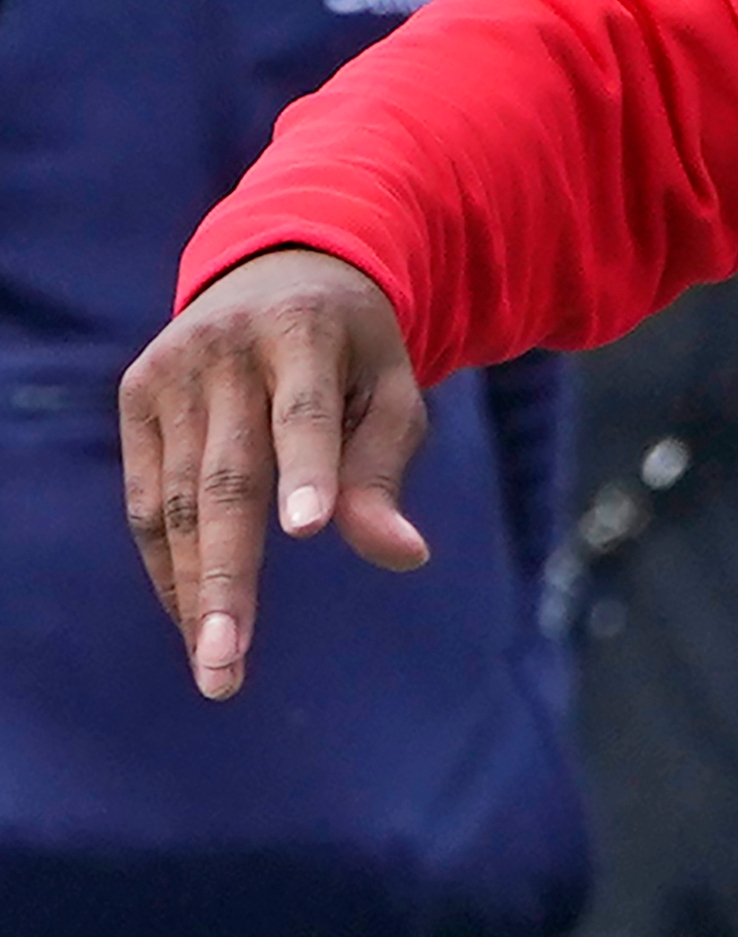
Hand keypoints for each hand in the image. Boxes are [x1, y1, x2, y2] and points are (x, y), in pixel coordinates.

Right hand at [118, 247, 432, 699]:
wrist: (276, 271)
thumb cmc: (353, 351)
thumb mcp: (391, 388)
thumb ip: (384, 470)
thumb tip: (403, 555)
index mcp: (303, 331)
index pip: (304, 411)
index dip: (309, 469)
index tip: (308, 530)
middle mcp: (225, 349)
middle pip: (226, 478)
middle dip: (227, 576)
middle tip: (227, 661)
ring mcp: (170, 373)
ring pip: (177, 501)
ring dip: (192, 590)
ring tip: (215, 665)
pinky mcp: (136, 397)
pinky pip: (147, 499)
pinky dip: (168, 563)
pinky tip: (192, 618)